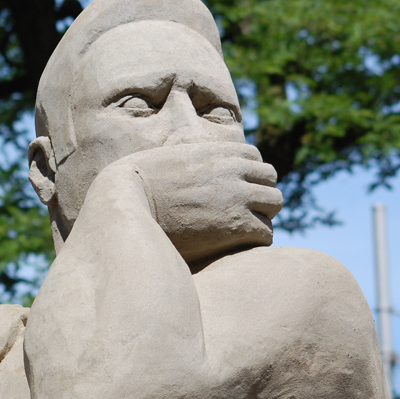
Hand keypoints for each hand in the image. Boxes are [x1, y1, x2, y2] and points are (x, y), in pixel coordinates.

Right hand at [100, 142, 282, 262]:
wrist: (125, 203)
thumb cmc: (135, 186)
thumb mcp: (168, 160)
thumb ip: (191, 160)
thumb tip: (188, 168)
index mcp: (218, 152)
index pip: (255, 157)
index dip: (247, 177)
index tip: (233, 193)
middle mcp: (233, 169)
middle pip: (271, 181)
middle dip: (258, 196)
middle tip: (237, 215)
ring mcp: (237, 196)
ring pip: (274, 205)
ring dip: (260, 218)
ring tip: (237, 233)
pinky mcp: (236, 225)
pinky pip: (265, 234)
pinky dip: (254, 241)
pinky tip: (233, 247)